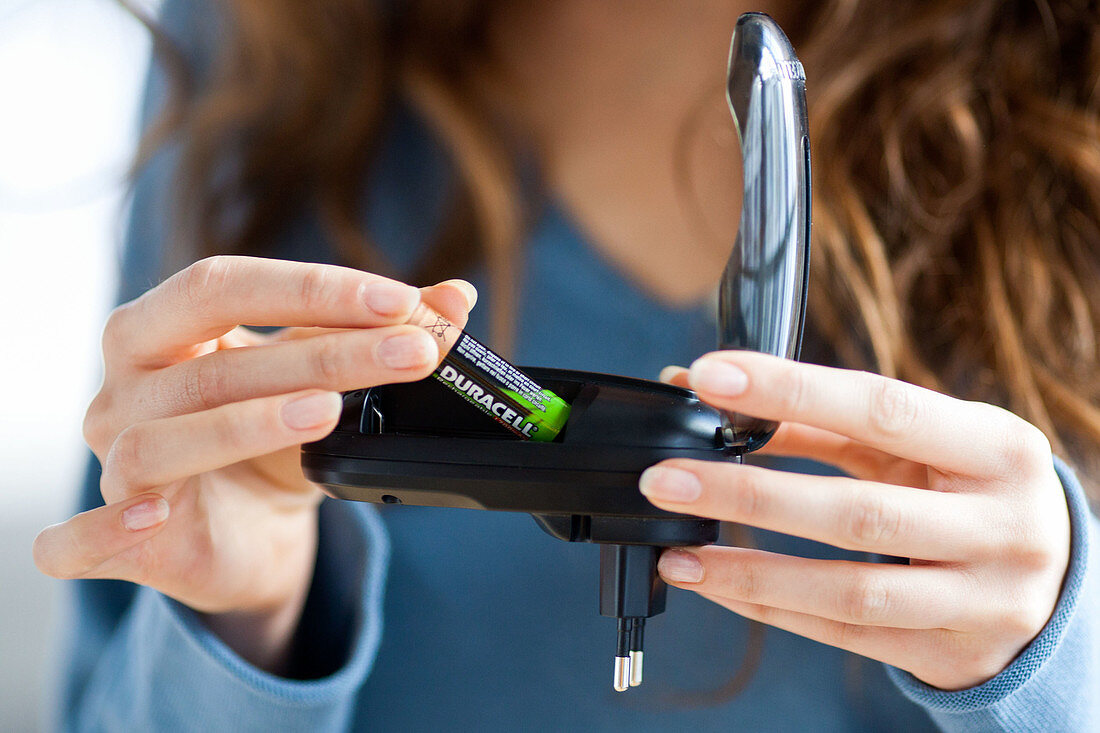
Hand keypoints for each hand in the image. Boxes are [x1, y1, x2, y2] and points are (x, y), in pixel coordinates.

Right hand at [33, 256, 474, 671]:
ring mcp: (113, 461)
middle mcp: (126, 388)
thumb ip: (383, 336)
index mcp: (165, 329)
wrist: (248, 535)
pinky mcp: (116, 538)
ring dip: (249, 424)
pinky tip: (151, 516)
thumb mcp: (330, 383)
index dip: (315, 288)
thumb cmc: (275, 442)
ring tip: (330, 412)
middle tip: (412, 353)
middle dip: (320, 352)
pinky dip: (105, 529)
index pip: (225, 284)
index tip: (404, 301)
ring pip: (161, 439)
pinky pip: (78, 538)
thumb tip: (457, 296)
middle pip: (211, 361)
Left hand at [645, 352, 1070, 689]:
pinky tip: (716, 584)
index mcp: (998, 448)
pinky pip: (843, 633)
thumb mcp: (921, 447)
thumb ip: (826, 423)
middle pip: (857, 510)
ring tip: (678, 553)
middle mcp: (1003, 526)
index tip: (707, 378)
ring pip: (848, 588)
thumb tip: (718, 400)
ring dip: (749, 570)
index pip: (882, 408)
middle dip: (747, 492)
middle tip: (666, 479)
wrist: (1050, 585)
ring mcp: (982, 599)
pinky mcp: (949, 651)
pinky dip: (771, 607)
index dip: (789, 390)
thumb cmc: (969, 493)